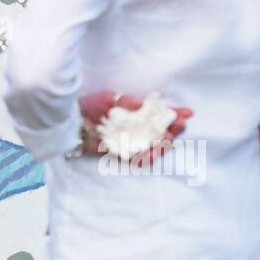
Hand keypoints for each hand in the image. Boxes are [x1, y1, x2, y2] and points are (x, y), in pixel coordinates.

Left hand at [77, 91, 192, 166]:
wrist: (71, 123)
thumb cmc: (89, 106)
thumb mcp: (106, 98)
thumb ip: (123, 101)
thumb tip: (140, 102)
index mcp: (138, 111)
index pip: (161, 112)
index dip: (176, 112)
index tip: (189, 112)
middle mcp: (139, 127)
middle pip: (163, 130)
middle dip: (173, 130)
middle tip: (178, 128)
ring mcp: (133, 141)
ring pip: (155, 147)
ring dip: (162, 147)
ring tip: (166, 144)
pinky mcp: (123, 153)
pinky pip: (139, 159)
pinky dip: (145, 160)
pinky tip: (147, 158)